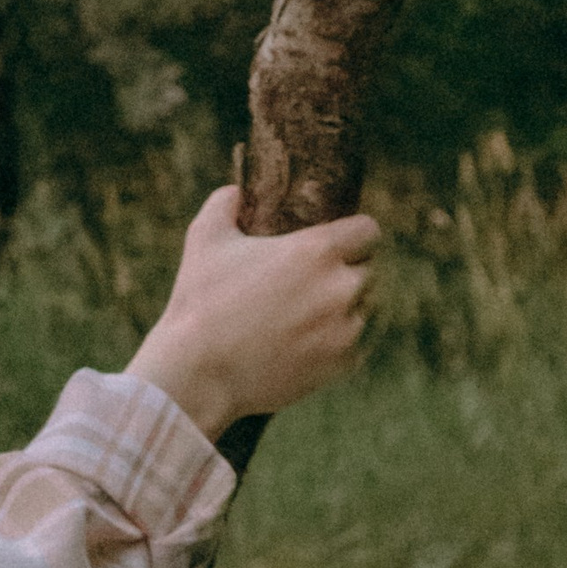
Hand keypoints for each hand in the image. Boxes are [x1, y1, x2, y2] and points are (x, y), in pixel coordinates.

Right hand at [126, 186, 378, 437]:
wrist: (197, 375)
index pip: (369, 231)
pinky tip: (309, 343)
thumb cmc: (200, 303)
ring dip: (346, 308)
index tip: (339, 244)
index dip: (354, 235)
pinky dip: (339, 343)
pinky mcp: (343, 364)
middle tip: (314, 282)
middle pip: (368, 270)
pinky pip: (357, 345)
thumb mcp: (204, 238)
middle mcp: (341, 287)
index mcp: (318, 250)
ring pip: (365, 309)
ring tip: (310, 314)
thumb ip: (225, 202)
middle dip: (346, 273)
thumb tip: (236, 191)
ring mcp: (346, 329)